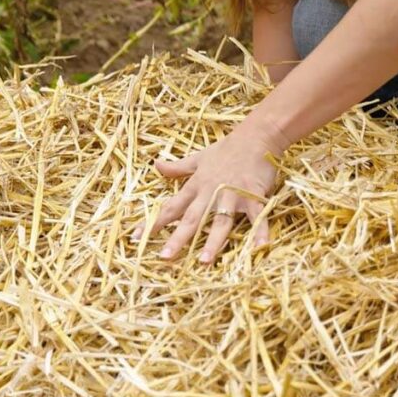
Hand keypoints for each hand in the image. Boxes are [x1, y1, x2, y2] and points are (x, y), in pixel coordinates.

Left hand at [132, 119, 288, 262]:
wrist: (256, 135)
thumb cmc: (227, 148)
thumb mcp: (199, 158)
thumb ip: (178, 167)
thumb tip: (156, 165)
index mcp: (196, 185)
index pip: (171, 207)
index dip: (154, 223)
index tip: (136, 238)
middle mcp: (211, 192)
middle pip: (192, 218)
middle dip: (178, 238)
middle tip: (164, 257)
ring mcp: (232, 194)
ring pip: (220, 222)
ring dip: (212, 242)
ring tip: (203, 261)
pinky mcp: (254, 195)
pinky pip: (257, 216)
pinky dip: (260, 232)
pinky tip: (261, 248)